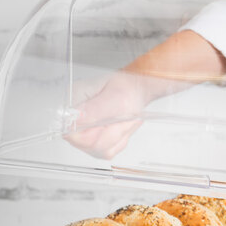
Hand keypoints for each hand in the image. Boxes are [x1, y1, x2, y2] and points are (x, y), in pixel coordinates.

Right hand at [65, 30, 225, 159]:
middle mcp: (79, 110)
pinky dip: (124, 136)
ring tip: (131, 115)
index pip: (70, 133)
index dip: (94, 132)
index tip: (116, 118)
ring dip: (121, 134)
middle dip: (114, 131)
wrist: (156, 76)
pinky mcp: (104, 128)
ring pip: (102, 148)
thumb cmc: (141, 79)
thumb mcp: (123, 95)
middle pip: (89, 144)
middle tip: (128, 115)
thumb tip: (69, 126)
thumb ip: (97, 112)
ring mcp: (91, 121)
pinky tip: (131, 121)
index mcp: (76, 99)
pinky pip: (111, 147)